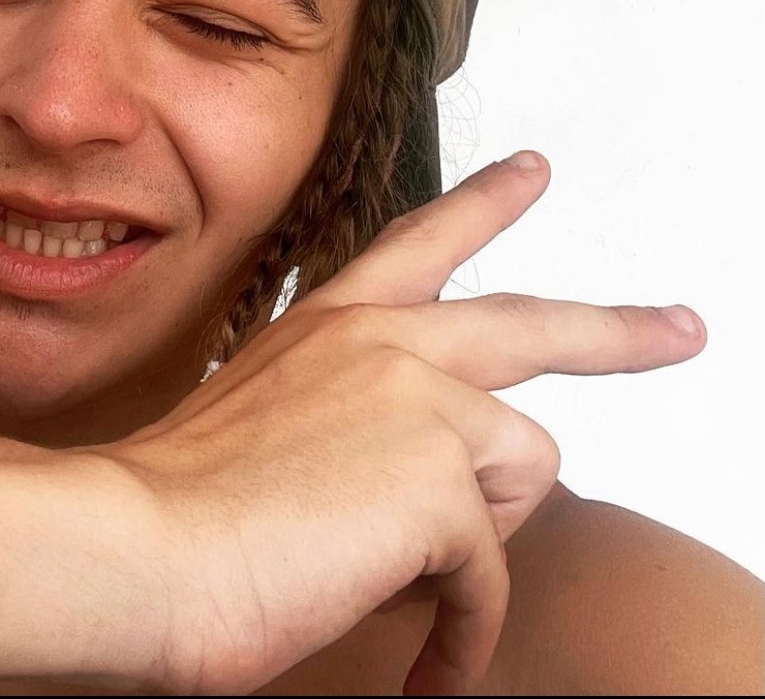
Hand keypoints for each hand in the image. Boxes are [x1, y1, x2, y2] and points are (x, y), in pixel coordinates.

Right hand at [94, 152, 704, 694]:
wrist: (140, 547)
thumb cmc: (182, 504)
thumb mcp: (272, 428)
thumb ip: (354, 423)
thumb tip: (436, 482)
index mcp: (329, 323)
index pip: (421, 241)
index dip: (484, 204)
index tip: (531, 170)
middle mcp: (381, 339)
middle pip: (533, 322)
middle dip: (619, 330)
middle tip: (681, 327)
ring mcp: (417, 397)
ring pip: (520, 475)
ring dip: (475, 540)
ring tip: (394, 574)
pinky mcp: (440, 476)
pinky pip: (491, 576)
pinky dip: (458, 629)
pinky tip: (419, 656)